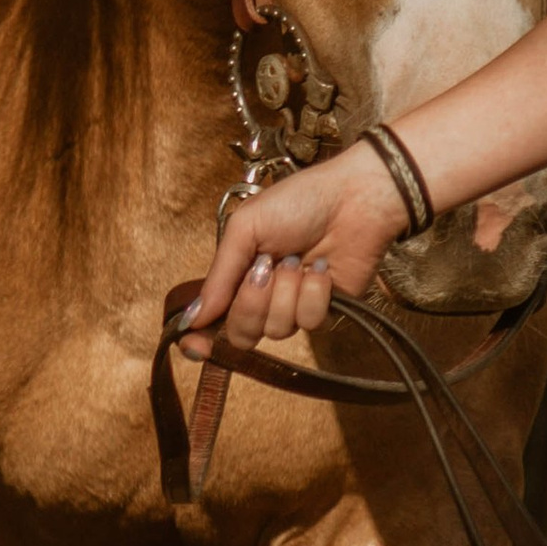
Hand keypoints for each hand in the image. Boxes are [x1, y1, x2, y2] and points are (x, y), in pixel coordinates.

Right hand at [181, 141, 414, 354]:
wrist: (354, 200)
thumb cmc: (298, 203)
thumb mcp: (246, 228)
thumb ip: (220, 275)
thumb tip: (193, 318)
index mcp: (238, 274)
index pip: (214, 319)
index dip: (203, 337)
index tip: (195, 346)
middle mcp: (263, 296)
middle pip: (242, 333)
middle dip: (252, 302)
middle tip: (265, 268)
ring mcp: (294, 306)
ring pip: (277, 330)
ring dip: (286, 291)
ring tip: (298, 260)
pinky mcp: (325, 311)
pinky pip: (309, 322)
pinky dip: (313, 292)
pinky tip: (320, 268)